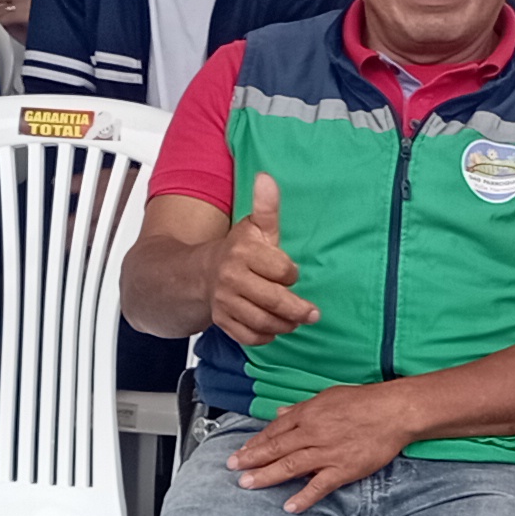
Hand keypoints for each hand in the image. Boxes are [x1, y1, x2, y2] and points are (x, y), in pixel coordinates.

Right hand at [210, 175, 318, 344]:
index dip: (291, 274)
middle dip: (298, 309)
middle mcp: (231, 277)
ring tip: (295, 322)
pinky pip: (247, 336)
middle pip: (274, 300)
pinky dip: (264, 337)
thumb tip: (266, 178)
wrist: (201, 272)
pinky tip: (273, 330)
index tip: (291, 274)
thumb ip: (266, 206)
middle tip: (313, 313)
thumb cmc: (238, 250)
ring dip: (285, 325)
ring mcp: (224, 301)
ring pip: (263, 321)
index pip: (281, 270)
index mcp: (243, 252)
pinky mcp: (222, 320)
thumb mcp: (255, 227)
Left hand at [227, 382, 416, 512]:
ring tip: (247, 484)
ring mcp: (327, 452)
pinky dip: (304, 496)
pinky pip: (319, 485)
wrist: (394, 411)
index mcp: (308, 414)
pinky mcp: (343, 468)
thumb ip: (303, 408)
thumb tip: (282, 414)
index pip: (275, 430)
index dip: (256, 442)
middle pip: (275, 448)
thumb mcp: (328, 397)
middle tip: (232, 467)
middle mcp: (312, 433)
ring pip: (289, 466)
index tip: (242, 451)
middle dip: (251, 459)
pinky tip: (289, 506)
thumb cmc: (365, 401)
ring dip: (266, 476)